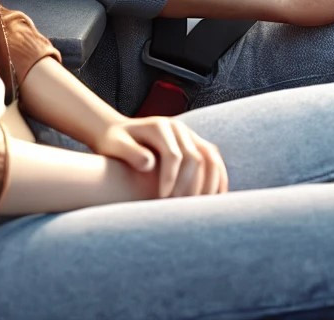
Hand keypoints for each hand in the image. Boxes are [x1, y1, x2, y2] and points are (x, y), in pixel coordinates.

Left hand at [90, 115, 227, 198]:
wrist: (120, 133)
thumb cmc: (115, 142)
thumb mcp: (115, 145)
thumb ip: (130, 153)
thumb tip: (149, 164)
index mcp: (159, 126)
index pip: (174, 155)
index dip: (170, 179)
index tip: (161, 198)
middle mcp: (179, 127)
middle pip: (196, 157)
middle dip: (190, 186)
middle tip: (179, 208)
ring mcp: (190, 135)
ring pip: (211, 158)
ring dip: (209, 184)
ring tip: (199, 207)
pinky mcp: (197, 144)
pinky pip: (215, 160)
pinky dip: (218, 179)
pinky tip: (215, 198)